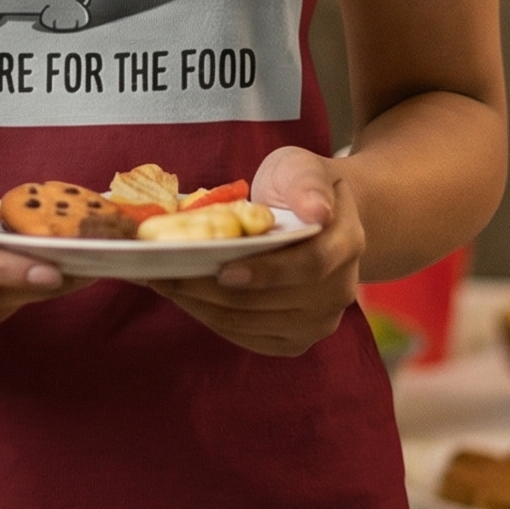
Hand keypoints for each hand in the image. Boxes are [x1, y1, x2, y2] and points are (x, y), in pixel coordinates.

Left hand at [147, 146, 360, 357]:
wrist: (316, 217)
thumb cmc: (299, 187)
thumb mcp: (302, 168)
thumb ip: (307, 184)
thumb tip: (317, 211)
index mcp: (346, 244)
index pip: (308, 266)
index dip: (265, 272)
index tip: (222, 269)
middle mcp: (338, 292)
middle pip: (270, 302)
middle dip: (211, 289)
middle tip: (164, 271)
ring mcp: (318, 322)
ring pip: (251, 324)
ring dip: (201, 305)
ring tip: (163, 282)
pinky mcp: (293, 340)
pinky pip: (246, 337)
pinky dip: (210, 318)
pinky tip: (183, 297)